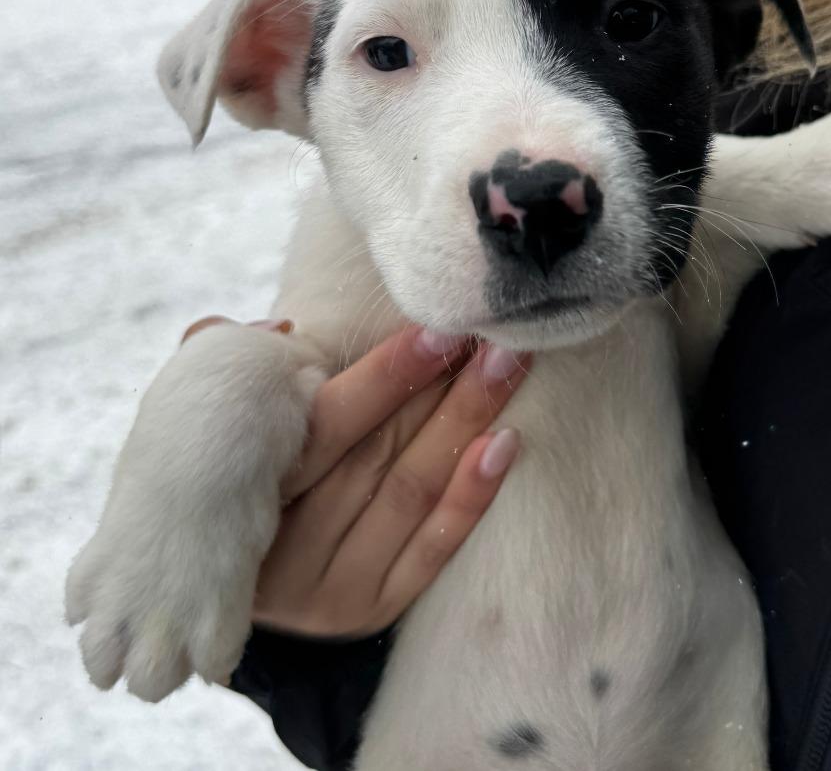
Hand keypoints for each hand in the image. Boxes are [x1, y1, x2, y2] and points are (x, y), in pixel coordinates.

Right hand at [182, 318, 529, 638]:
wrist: (222, 585)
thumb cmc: (237, 472)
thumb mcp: (216, 424)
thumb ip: (240, 371)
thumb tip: (283, 328)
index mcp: (243, 492)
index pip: (325, 426)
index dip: (385, 377)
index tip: (438, 330)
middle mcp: (285, 549)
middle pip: (377, 454)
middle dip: (441, 388)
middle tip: (490, 337)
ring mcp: (330, 587)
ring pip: (411, 493)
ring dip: (465, 424)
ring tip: (507, 369)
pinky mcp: (370, 609)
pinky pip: (432, 550)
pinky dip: (471, 496)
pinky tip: (505, 444)